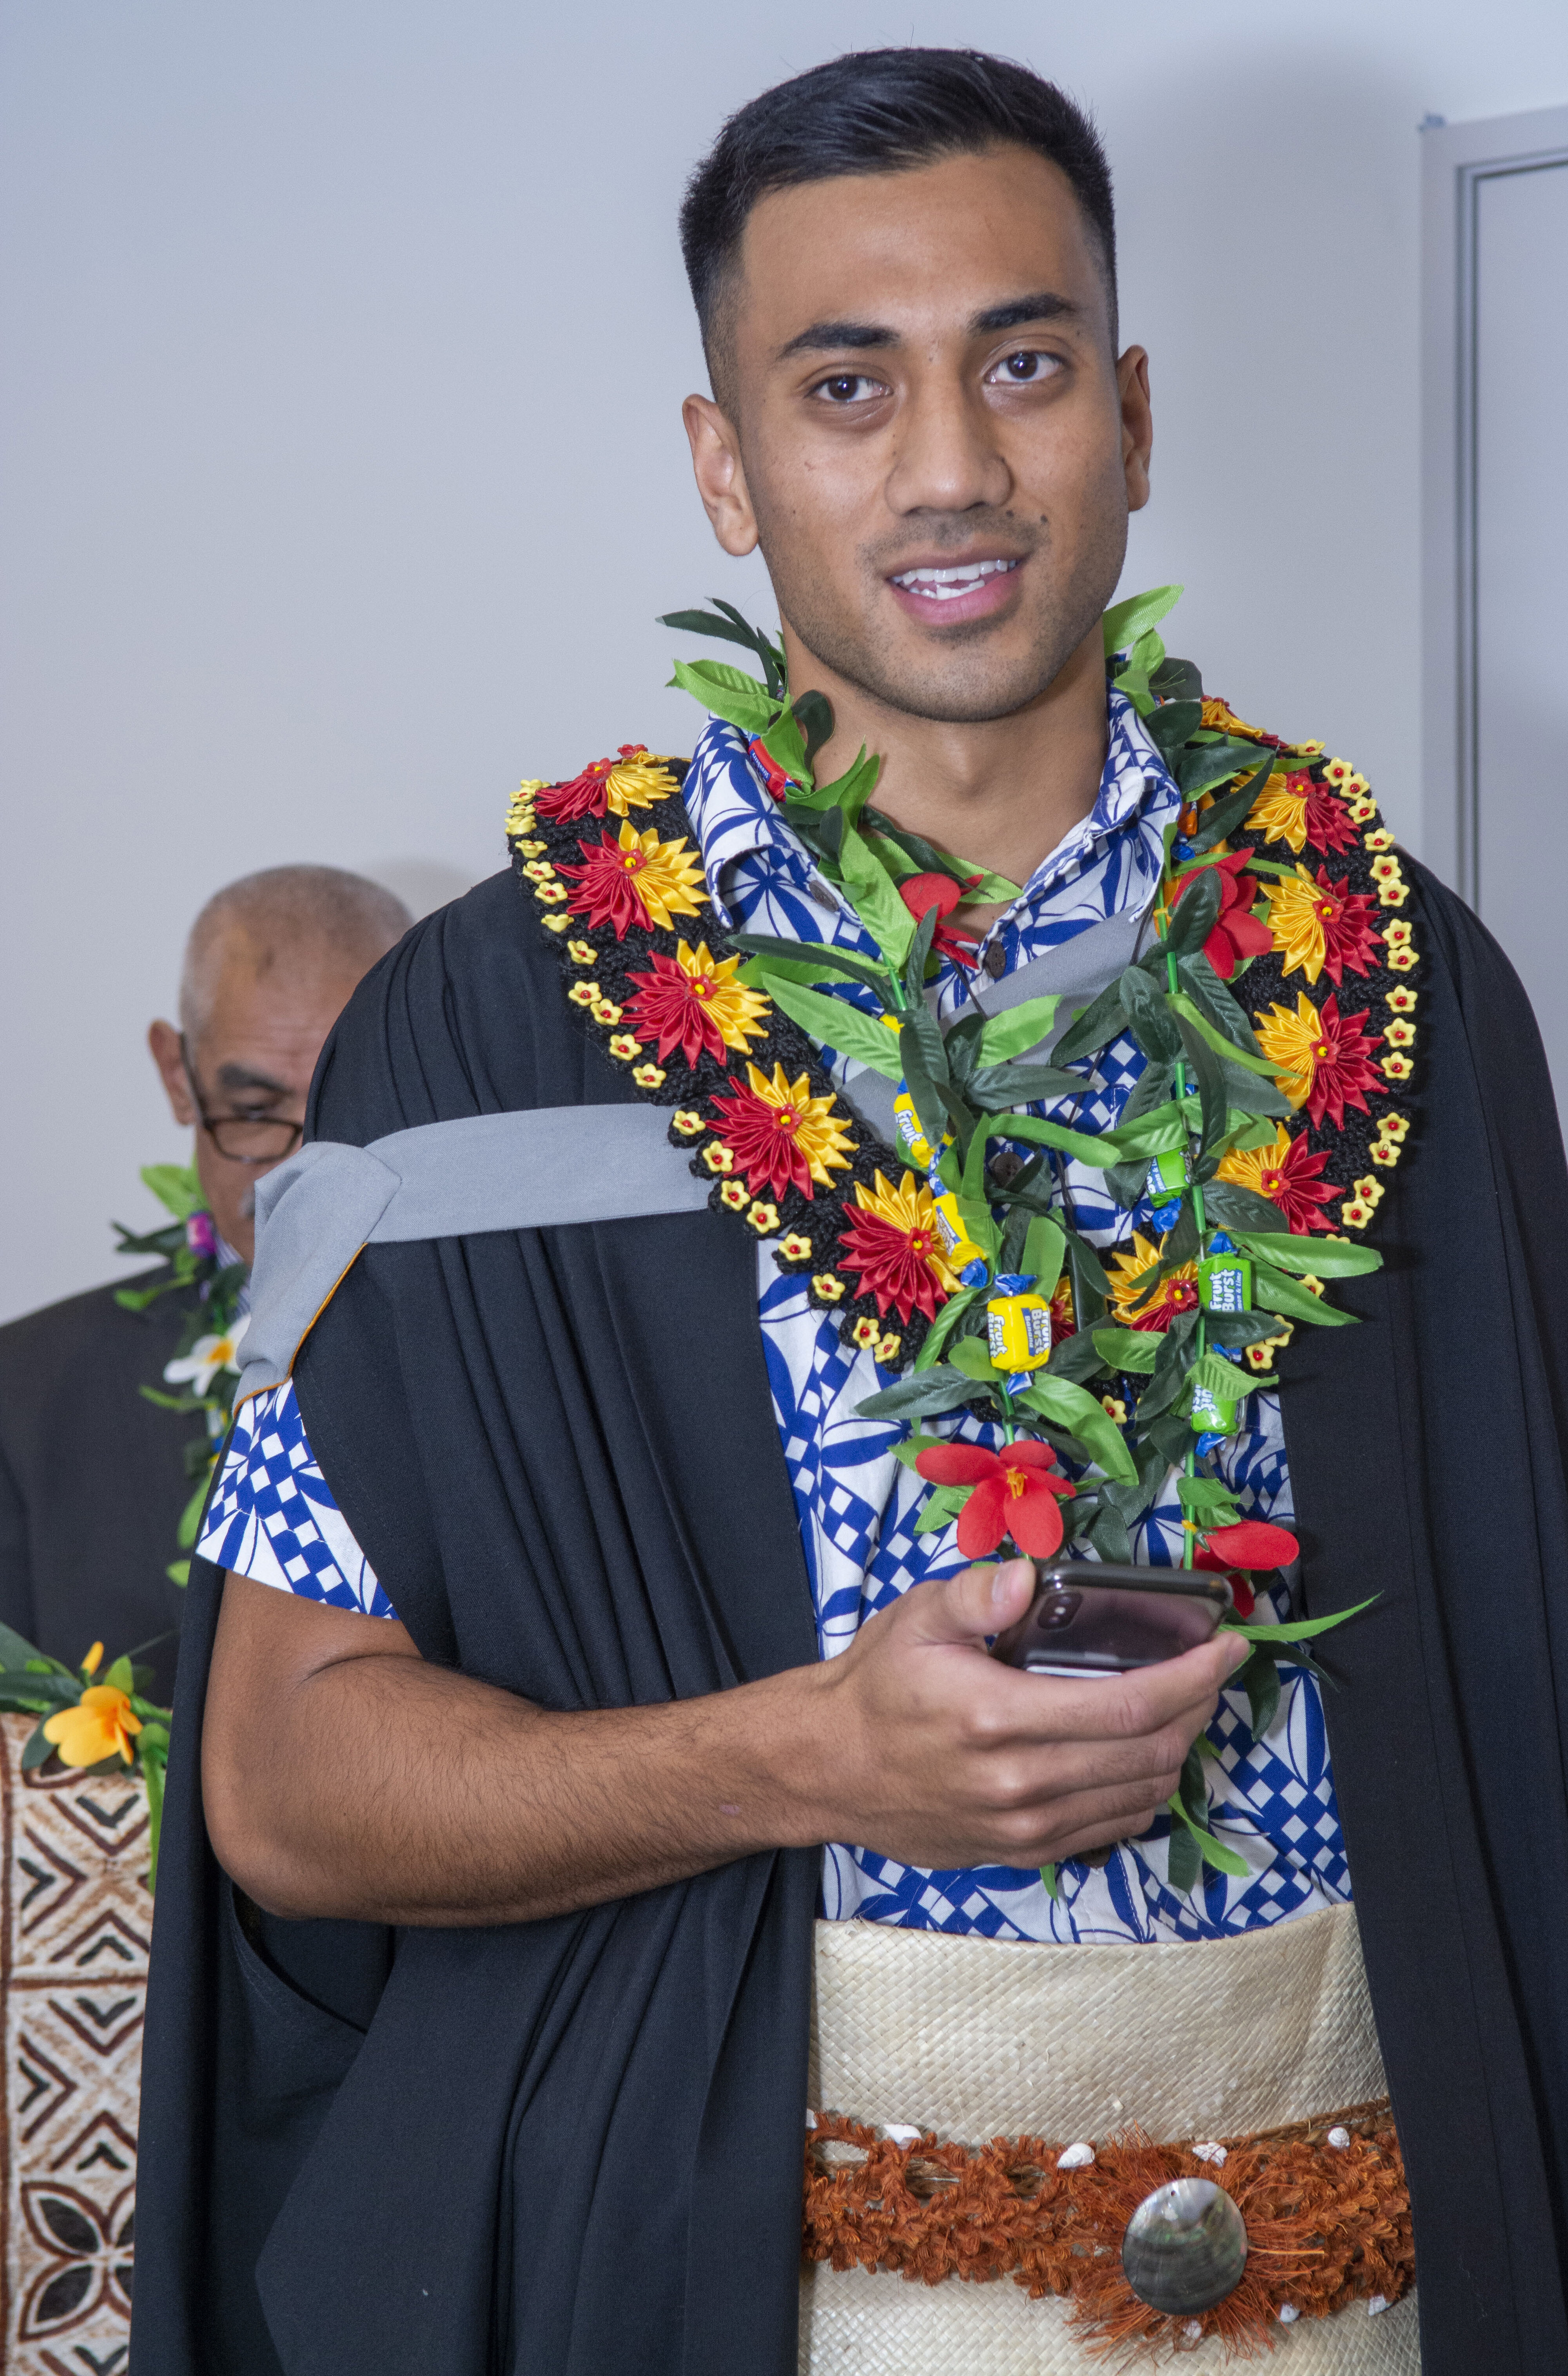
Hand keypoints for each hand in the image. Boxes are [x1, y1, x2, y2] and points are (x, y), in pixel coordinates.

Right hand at [798, 1557, 1247, 1871]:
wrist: (826, 1769)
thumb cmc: (876, 1686)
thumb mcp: (916, 1619)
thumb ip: (978, 1596)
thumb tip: (1028, 1577)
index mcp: (999, 1719)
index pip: (1130, 1706)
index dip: (1193, 1677)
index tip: (1226, 1647)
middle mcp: (1019, 1784)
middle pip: (1150, 1754)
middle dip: (1197, 1707)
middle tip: (1209, 1670)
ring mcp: (1023, 1828)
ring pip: (1140, 1796)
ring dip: (1177, 1750)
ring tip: (1182, 1707)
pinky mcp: (1020, 1852)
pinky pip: (1110, 1828)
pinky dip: (1143, 1790)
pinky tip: (1140, 1754)